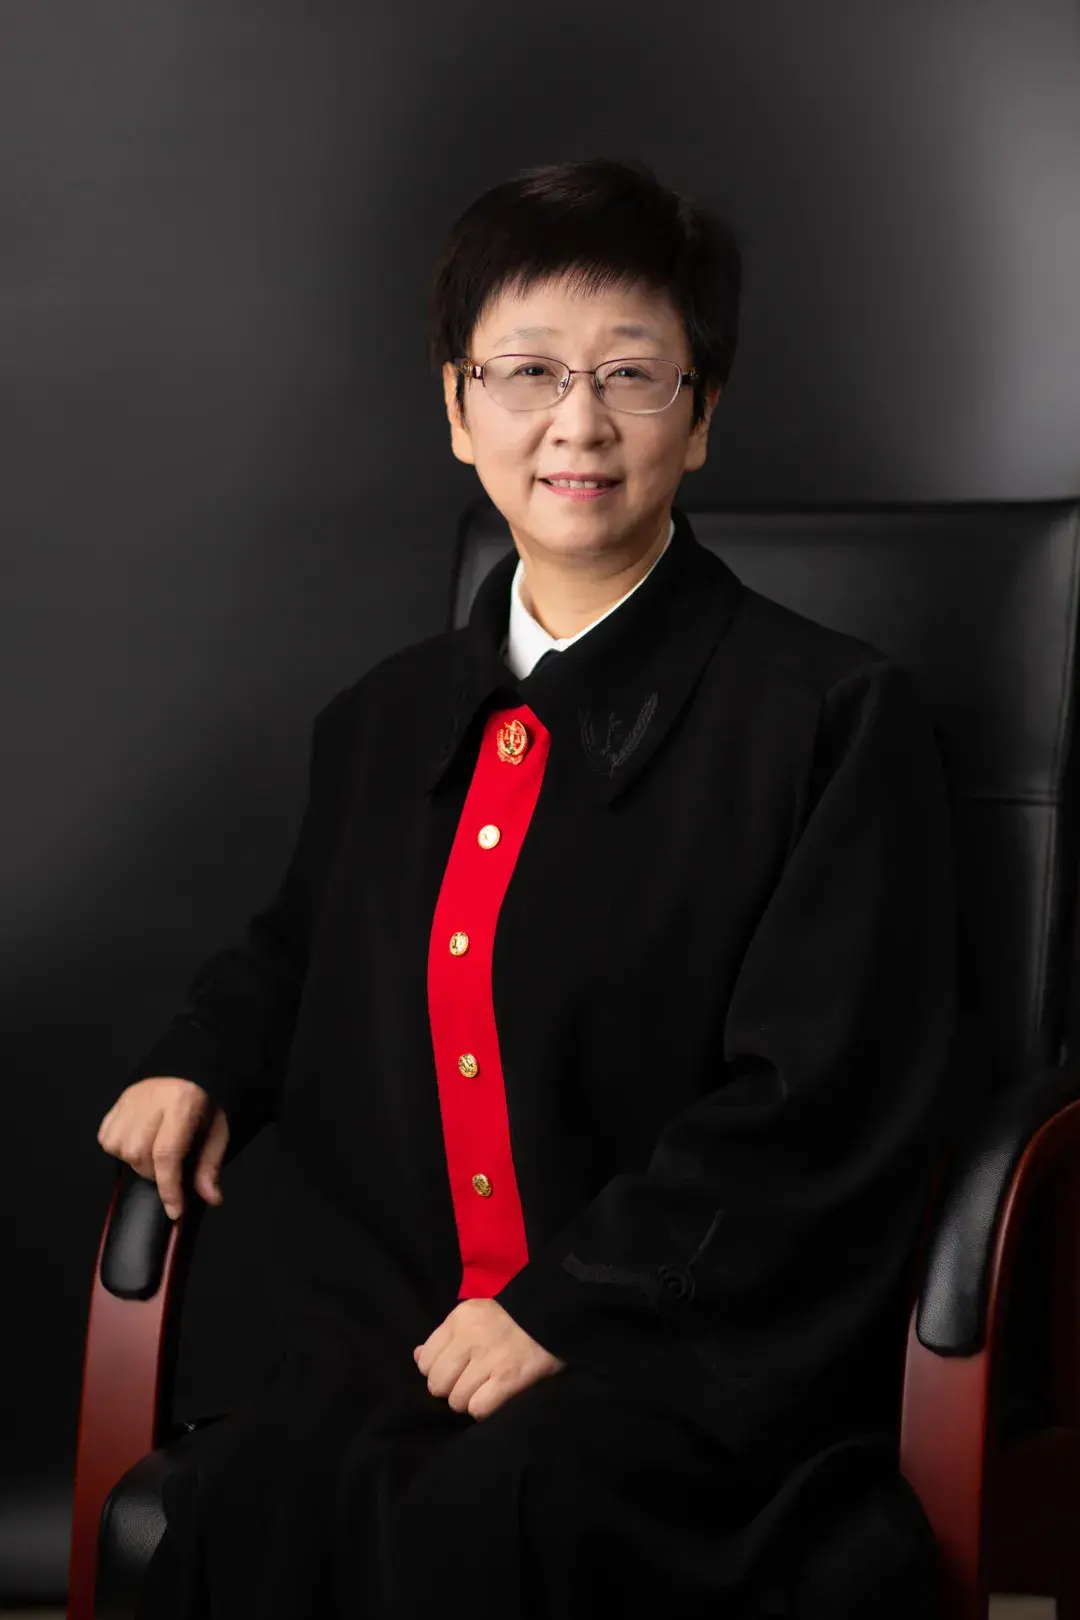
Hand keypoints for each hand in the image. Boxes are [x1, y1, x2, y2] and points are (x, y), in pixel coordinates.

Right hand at [96, 1076, 228, 1219]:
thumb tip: (211, 1198)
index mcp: (182, 1103)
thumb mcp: (218, 1129)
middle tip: (169, 1168)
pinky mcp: (117, 1102)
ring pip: (119, 1148)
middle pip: (139, 1154)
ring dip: (135, 1161)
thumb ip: (211, 1164)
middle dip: (154, 1173)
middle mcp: (151, 1099)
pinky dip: (119, 1148)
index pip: (167, 1154)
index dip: (169, 1188)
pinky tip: (137, 1141)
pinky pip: (107, 1138)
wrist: (189, 1068)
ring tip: (153, 1152)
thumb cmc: (206, 1100)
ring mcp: (130, 1099)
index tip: (174, 1210)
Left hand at [414, 1298, 566, 1420]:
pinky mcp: (509, 1378)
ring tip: (487, 1390)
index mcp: (460, 1318)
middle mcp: (471, 1336)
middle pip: (437, 1384)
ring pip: (457, 1401)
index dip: (439, 1372)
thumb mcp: (474, 1317)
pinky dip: (485, 1410)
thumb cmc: (512, 1320)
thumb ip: (445, 1337)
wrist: (555, 1314)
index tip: (455, 1371)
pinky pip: (479, 1409)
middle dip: (451, 1390)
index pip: (425, 1361)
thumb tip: (416, 1357)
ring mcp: (490, 1358)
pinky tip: (496, 1399)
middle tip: (470, 1385)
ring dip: (470, 1402)